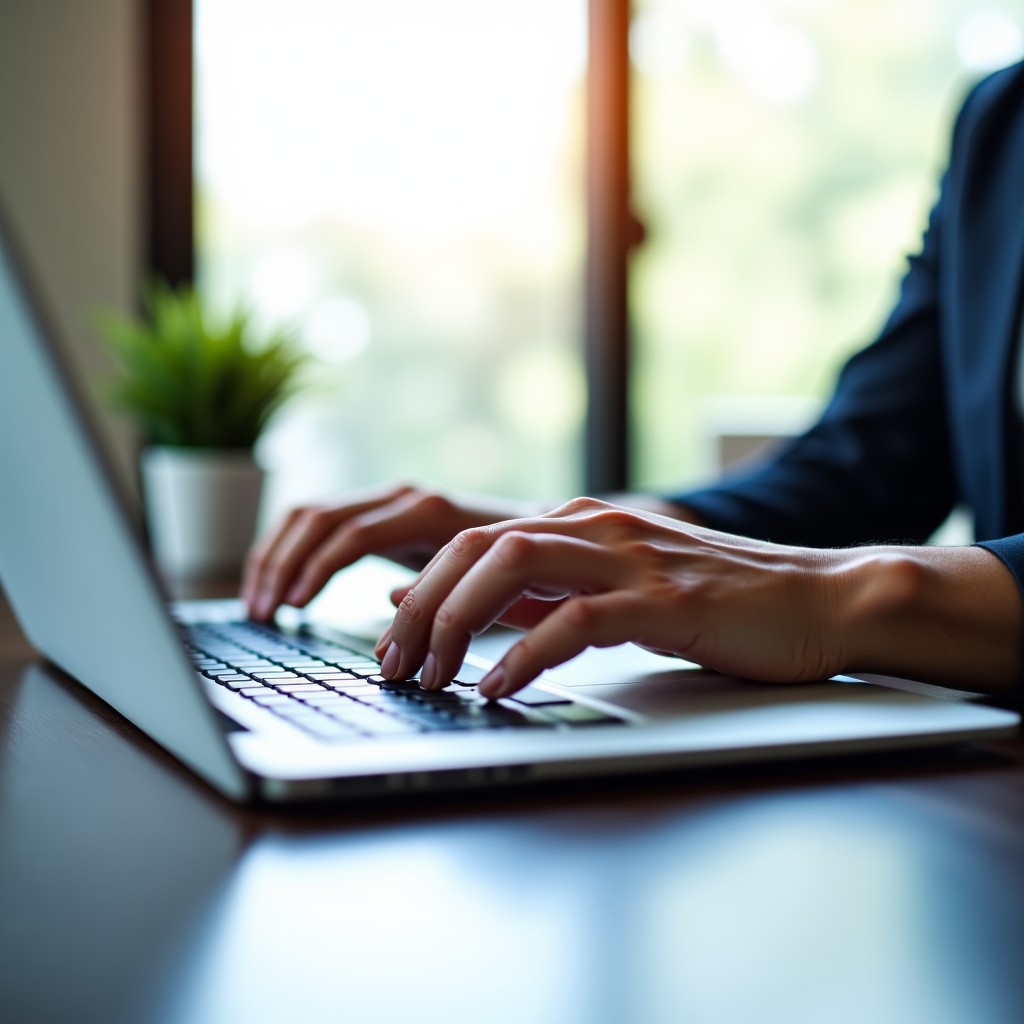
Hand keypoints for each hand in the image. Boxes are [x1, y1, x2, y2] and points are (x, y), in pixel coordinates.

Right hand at [241, 484, 540, 620]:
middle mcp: (401, 496)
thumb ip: (443, 589)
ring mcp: (387, 499)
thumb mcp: (488, 580)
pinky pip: (320, 521)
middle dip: (282, 564)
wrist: (540, 531)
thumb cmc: (518, 562)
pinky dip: (292, 551)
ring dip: (276, 557)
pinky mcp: (379, 512)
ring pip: (310, 515)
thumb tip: (393, 607)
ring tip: (259, 605)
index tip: (294, 608)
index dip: (317, 570)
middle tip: (261, 613)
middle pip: (319, 517)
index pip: (353, 534)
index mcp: (427, 510)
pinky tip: (282, 589)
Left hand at [374, 497, 852, 697]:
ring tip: (434, 674)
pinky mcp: (665, 600)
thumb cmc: (718, 603)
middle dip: (422, 605)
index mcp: (582, 525)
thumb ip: (542, 591)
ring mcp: (631, 559)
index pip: (473, 541)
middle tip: (397, 663)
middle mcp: (598, 529)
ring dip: (458, 620)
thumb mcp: (615, 589)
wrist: (817, 599)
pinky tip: (503, 688)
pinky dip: (528, 652)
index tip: (393, 640)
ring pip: (512, 564)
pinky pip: (576, 619)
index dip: (421, 589)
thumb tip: (463, 606)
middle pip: (476, 546)